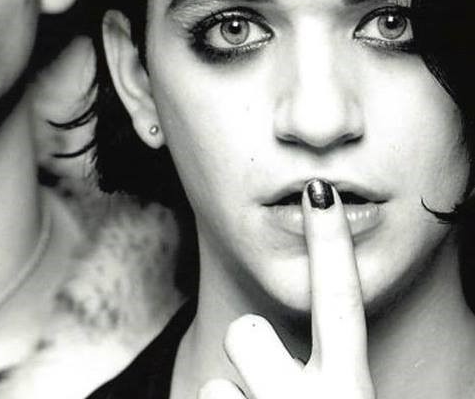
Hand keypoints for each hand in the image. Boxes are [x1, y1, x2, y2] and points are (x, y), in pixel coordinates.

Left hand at [198, 180, 375, 398]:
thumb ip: (334, 376)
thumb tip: (299, 355)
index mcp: (350, 394)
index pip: (340, 304)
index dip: (331, 243)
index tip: (319, 191)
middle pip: (246, 332)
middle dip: (248, 342)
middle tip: (265, 374)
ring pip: (219, 380)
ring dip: (238, 396)